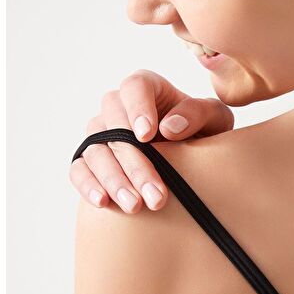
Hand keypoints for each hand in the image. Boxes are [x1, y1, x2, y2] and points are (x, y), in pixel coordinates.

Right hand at [69, 69, 233, 212]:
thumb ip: (198, 113)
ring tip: (136, 206)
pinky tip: (104, 202)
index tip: (147, 135)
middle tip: (156, 194)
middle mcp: (118, 107)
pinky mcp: (90, 159)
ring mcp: (100, 133)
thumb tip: (169, 126)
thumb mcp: (214, 119)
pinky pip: (79, 169)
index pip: (134, 87)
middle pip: (114, 124)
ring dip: (115, 179)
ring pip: (96, 150)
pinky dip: (88, 185)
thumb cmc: (204, 132)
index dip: (138, 109)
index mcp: (147, 89)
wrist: (193, 162)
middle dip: (135, 161)